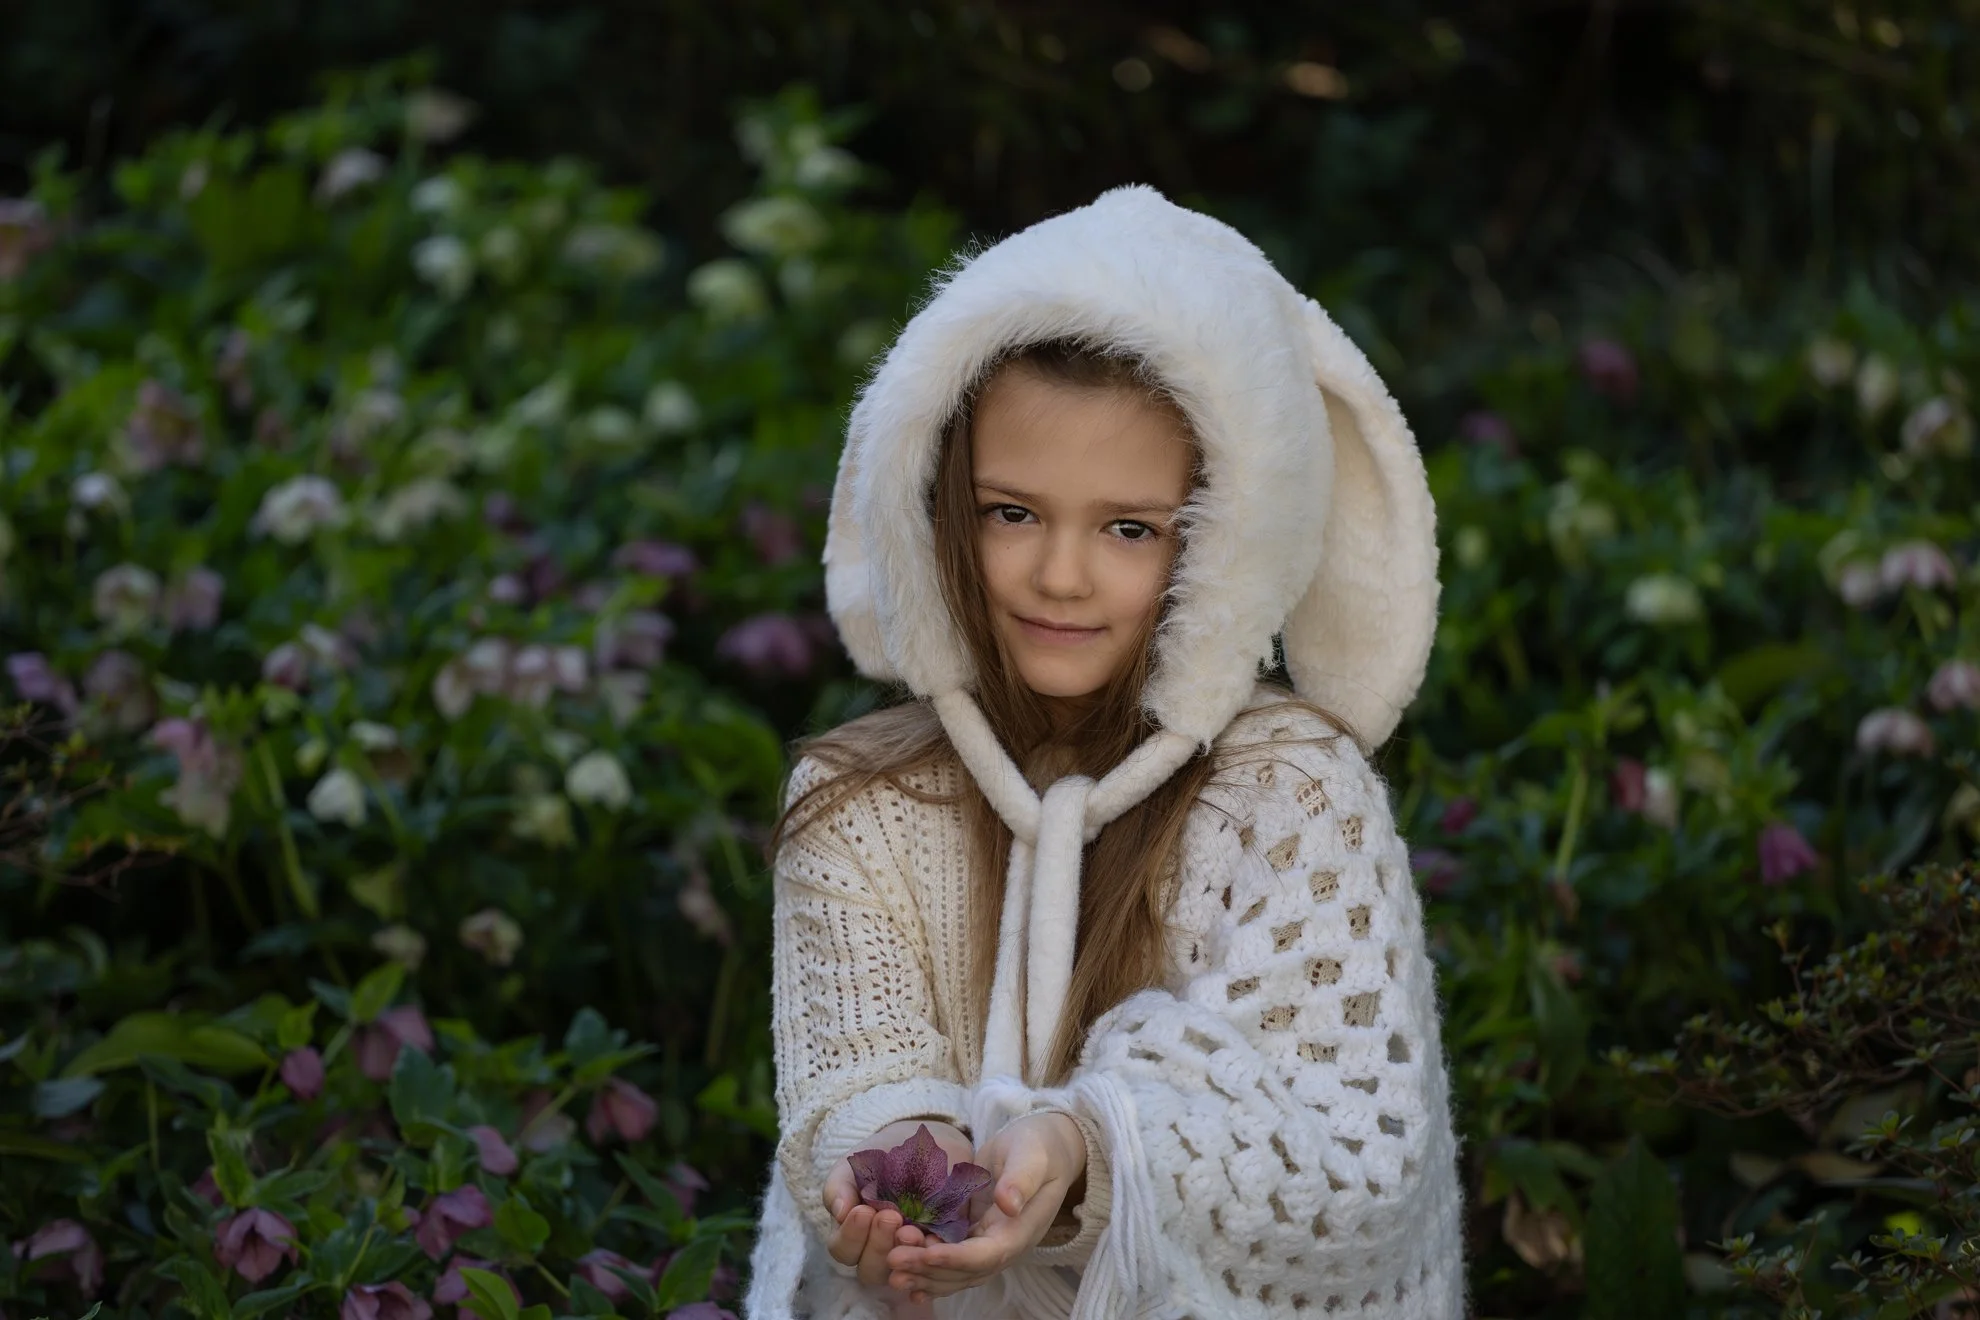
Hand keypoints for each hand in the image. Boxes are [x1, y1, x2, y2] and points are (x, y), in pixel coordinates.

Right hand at [822, 1119, 974, 1297]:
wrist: (928, 1140)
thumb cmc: (884, 1156)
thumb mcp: (857, 1165)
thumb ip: (841, 1186)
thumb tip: (840, 1212)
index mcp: (855, 1235)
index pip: (844, 1250)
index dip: (851, 1236)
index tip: (863, 1211)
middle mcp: (881, 1252)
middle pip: (870, 1270)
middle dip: (879, 1245)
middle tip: (891, 1217)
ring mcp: (911, 1255)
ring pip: (903, 1274)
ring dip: (906, 1255)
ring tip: (913, 1230)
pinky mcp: (942, 1252)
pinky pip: (937, 1267)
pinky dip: (935, 1258)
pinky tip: (937, 1239)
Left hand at [884, 1111, 1087, 1302]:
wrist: (1043, 1148)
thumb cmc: (1038, 1147)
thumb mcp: (1032, 1156)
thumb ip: (1022, 1179)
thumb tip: (1009, 1204)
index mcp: (1019, 1231)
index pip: (986, 1255)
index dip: (955, 1258)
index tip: (925, 1253)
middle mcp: (1004, 1246)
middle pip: (965, 1271)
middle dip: (929, 1269)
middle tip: (893, 1262)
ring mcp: (988, 1243)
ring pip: (955, 1272)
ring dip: (924, 1275)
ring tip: (893, 1274)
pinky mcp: (973, 1234)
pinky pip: (951, 1259)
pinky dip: (928, 1270)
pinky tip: (905, 1277)